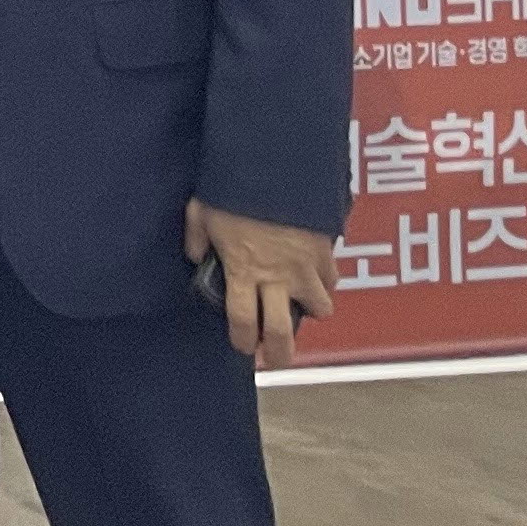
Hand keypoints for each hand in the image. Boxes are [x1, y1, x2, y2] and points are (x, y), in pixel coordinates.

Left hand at [188, 199, 335, 367]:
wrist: (274, 166)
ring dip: (311, 312)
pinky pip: (332, 280)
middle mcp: (275, 277)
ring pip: (319, 309)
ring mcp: (304, 267)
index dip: (243, 340)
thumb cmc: (232, 188)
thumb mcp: (200, 211)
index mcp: (241, 270)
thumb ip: (196, 239)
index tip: (243, 347)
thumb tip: (195, 257)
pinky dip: (325, 283)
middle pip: (281, 330)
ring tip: (300, 307)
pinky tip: (314, 276)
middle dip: (282, 353)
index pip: (241, 320)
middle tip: (279, 359)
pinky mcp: (325, 252)